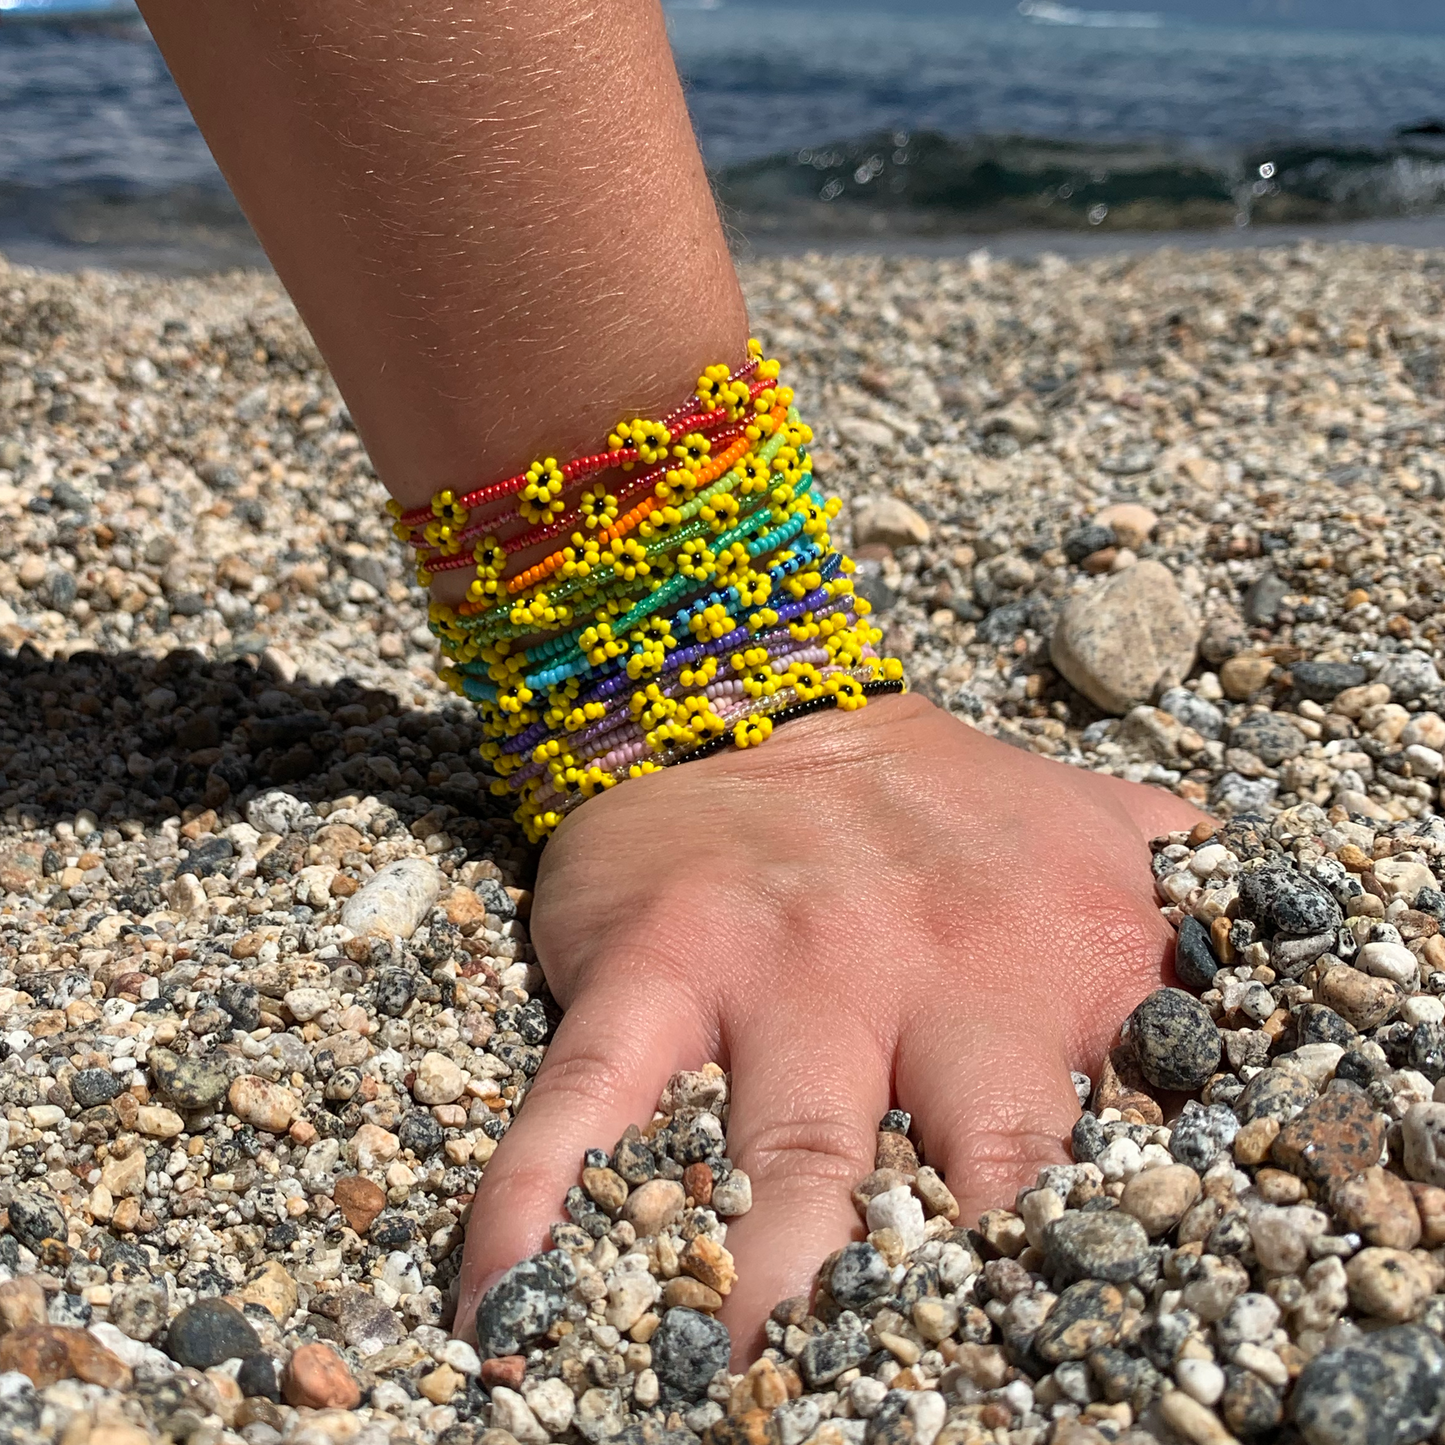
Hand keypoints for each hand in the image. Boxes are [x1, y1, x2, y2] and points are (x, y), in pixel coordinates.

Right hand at [455, 692, 1205, 1358]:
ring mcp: (787, 966)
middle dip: (965, 1305)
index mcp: (1070, 952)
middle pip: (978, 1174)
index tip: (1094, 1349)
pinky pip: (594, 1097)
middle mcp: (940, 966)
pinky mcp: (658, 961)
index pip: (1132, 1140)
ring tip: (751, 1401)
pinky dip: (546, 1196)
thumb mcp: (1102, 831)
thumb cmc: (939, 803)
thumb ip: (1198, 919)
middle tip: (937, 1397)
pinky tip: (508, 1295)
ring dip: (772, 1294)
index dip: (1121, 1263)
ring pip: (788, 1160)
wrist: (756, 690)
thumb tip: (1308, 1013)